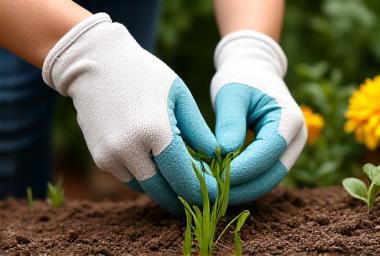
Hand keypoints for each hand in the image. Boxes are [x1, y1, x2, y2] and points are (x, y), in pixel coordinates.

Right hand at [42, 13, 217, 214]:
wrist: (96, 63)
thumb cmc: (145, 74)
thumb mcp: (180, 96)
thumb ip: (198, 131)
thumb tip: (215, 157)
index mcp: (155, 131)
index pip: (184, 177)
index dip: (203, 191)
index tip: (216, 194)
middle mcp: (128, 150)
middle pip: (163, 191)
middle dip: (184, 199)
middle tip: (201, 197)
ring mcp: (110, 156)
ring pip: (145, 187)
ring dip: (164, 188)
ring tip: (181, 180)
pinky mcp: (99, 158)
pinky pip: (129, 177)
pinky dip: (146, 177)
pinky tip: (158, 166)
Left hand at [210, 30, 306, 203]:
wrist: (253, 71)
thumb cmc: (240, 77)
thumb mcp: (231, 94)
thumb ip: (230, 123)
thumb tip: (223, 154)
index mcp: (289, 119)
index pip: (268, 153)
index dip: (242, 169)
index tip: (214, 177)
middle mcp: (297, 137)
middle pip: (272, 173)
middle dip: (242, 187)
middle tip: (210, 193)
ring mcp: (291, 147)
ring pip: (268, 178)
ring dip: (242, 189)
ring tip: (212, 192)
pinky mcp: (279, 153)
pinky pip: (263, 173)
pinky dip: (243, 181)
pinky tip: (219, 184)